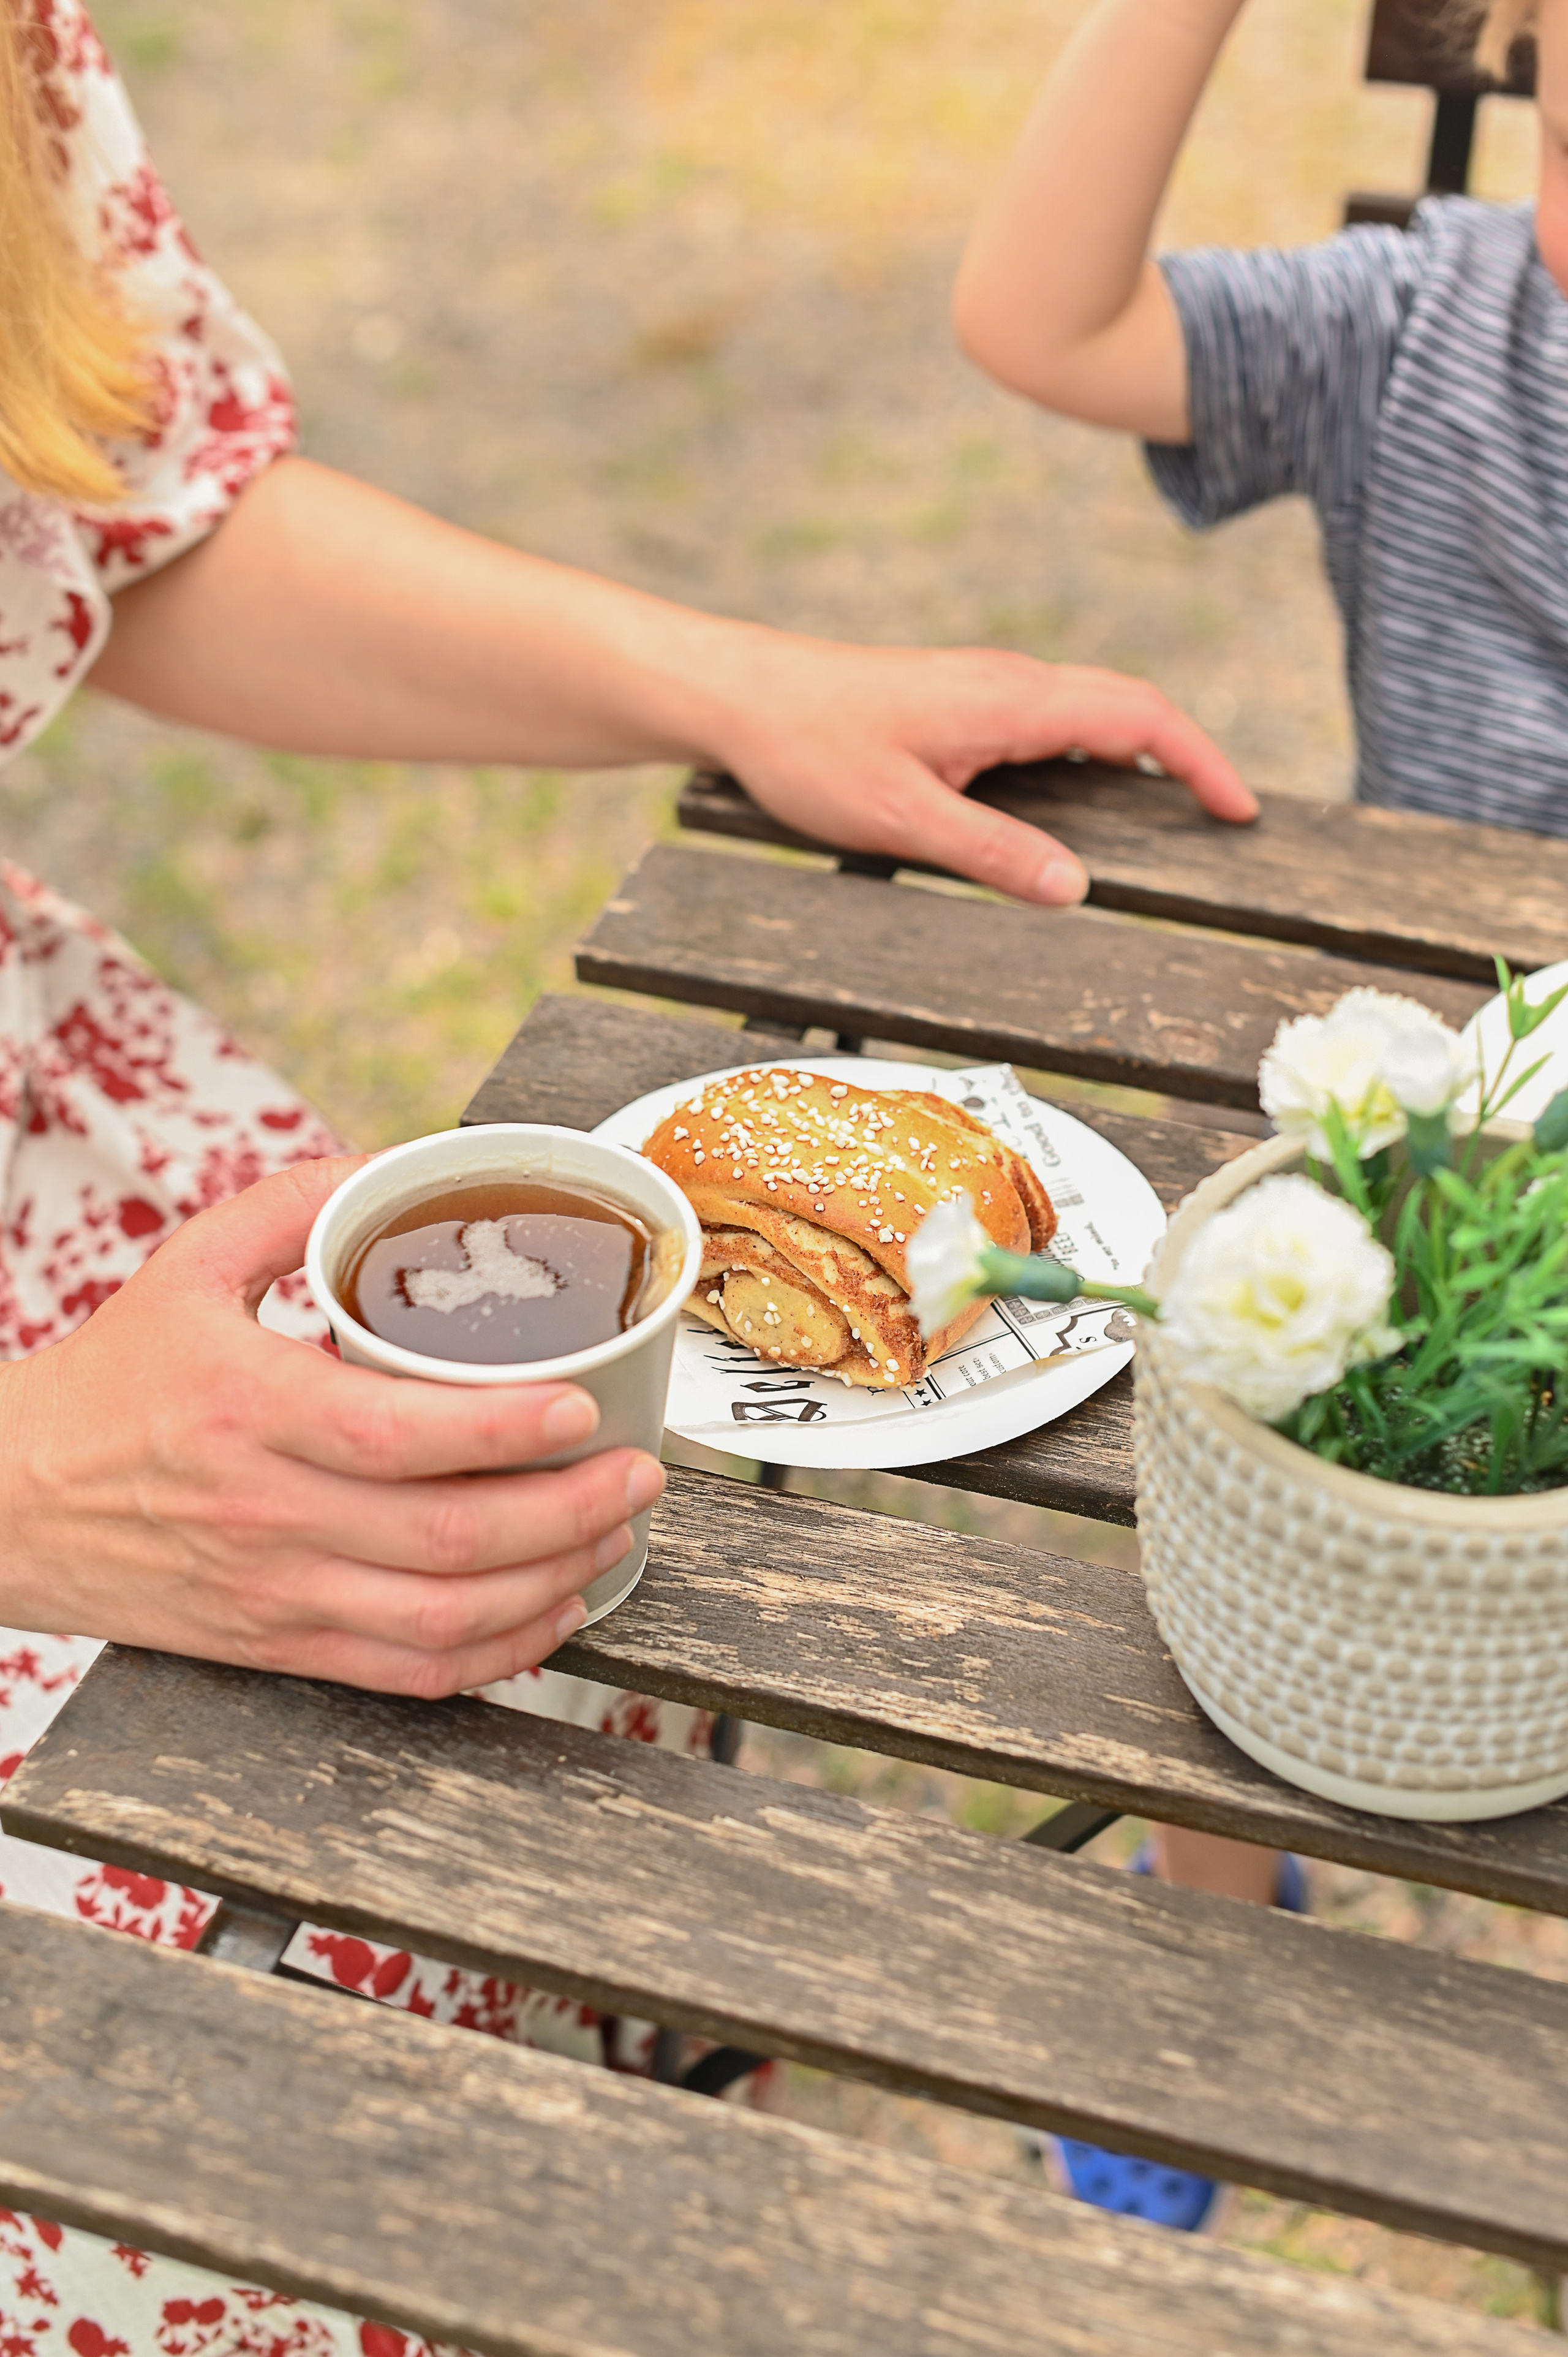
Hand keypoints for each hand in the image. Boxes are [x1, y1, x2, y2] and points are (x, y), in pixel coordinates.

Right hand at [0, 1158, 664, 1696]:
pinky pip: (408, 1674)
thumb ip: (296, 1202)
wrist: (9, 1503)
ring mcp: (273, 1591)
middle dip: (569, 1513)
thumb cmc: (112, 1379)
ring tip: (615, 1536)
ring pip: (441, 1619)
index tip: (581, 1407)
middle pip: (444, 1540)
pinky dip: (497, 1653)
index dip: (502, 1431)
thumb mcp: (186, 1265)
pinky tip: (552, 1610)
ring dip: (552, 1585)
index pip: (392, 1435)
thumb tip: (410, 1159)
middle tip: (640, 1474)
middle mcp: (263, 1510)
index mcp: (243, 1406)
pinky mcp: (277, 1645)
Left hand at [714, 639, 1256, 905]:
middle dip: (1183, 759)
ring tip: (1162, 819)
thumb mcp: (902, 818)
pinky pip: (1046, 724)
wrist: (741, 696)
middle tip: (1220, 819)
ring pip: (1085, 715)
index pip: (1140, 716)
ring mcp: (984, 689)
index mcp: (1011, 700)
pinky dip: (1083, 759)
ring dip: (1133, 758)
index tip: (1237, 809)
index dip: (1200, 760)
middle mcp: (1008, 682)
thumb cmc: (811, 749)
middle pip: (1126, 708)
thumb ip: (992, 852)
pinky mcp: (959, 703)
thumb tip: (1076, 886)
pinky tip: (1072, 806)